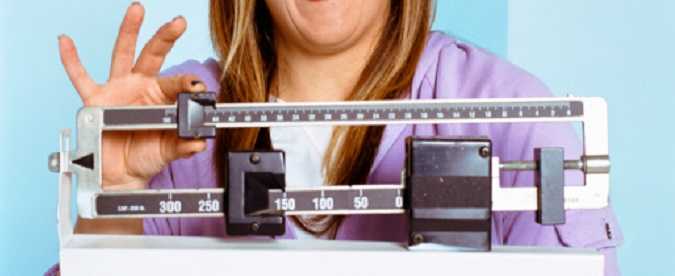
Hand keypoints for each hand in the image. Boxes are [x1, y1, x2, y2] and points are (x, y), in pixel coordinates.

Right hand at [58, 2, 206, 190]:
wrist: (122, 175)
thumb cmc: (146, 158)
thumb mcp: (168, 153)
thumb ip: (183, 147)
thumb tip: (199, 143)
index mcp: (163, 98)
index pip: (177, 84)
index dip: (188, 84)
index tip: (198, 87)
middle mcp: (141, 87)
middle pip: (154, 56)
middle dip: (166, 37)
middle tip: (179, 22)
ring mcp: (118, 90)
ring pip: (122, 55)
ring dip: (129, 31)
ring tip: (137, 9)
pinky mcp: (96, 100)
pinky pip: (80, 77)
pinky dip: (71, 59)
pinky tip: (65, 40)